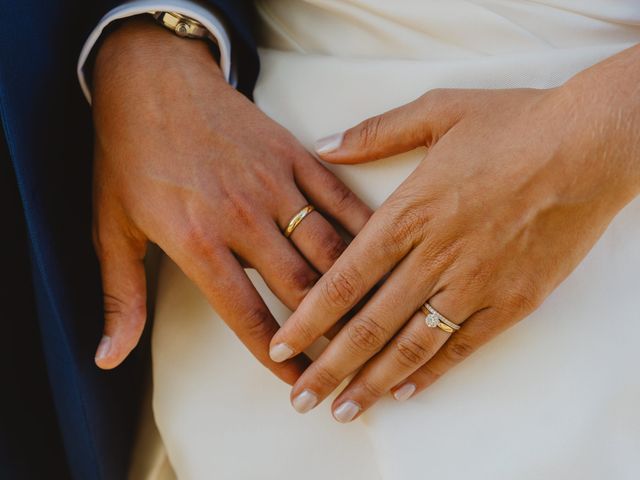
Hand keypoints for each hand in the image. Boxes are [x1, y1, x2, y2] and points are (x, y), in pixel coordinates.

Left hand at [90, 17, 370, 381]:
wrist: (151, 79)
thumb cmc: (130, 156)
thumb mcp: (110, 229)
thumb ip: (120, 297)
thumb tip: (109, 358)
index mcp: (198, 241)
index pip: (247, 314)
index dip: (277, 356)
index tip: (299, 384)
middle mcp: (244, 217)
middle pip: (301, 286)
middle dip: (329, 331)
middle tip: (348, 361)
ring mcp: (275, 183)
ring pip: (329, 247)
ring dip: (354, 287)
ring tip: (374, 319)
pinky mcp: (294, 155)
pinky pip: (339, 198)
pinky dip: (362, 229)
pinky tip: (382, 252)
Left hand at [269, 45, 639, 417]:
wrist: (592, 144)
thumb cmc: (514, 123)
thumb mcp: (438, 110)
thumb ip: (375, 133)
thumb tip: (325, 146)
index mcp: (409, 213)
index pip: (343, 279)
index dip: (307, 319)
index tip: (280, 348)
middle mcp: (435, 256)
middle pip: (369, 324)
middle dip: (328, 367)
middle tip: (300, 400)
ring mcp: (475, 283)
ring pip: (412, 345)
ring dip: (372, 382)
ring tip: (343, 411)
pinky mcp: (513, 300)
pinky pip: (463, 346)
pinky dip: (432, 372)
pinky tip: (404, 392)